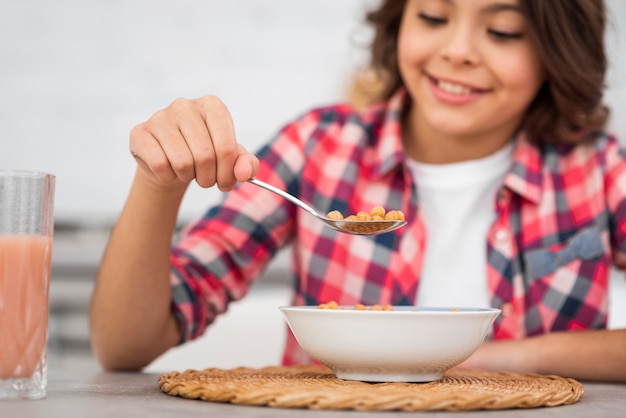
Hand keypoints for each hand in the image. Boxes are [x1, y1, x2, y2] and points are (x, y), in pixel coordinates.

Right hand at [129, 95, 258, 190]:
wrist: (170, 161)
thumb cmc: (205, 156)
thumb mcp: (230, 159)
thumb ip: (246, 164)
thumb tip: (245, 172)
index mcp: (212, 106)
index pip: (227, 148)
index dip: (228, 173)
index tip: (225, 181)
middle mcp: (185, 105)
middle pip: (205, 156)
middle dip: (208, 178)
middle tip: (205, 179)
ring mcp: (160, 117)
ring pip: (182, 162)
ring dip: (188, 176)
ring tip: (187, 171)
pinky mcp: (140, 133)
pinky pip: (160, 165)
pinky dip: (168, 176)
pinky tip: (168, 169)